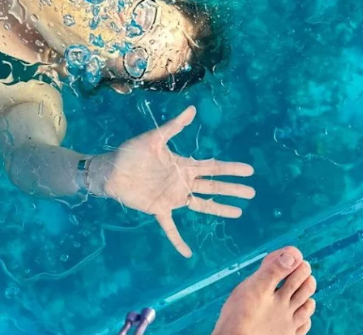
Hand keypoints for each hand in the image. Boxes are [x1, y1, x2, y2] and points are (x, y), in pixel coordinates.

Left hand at [89, 106, 254, 256]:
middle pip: (213, 187)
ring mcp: (172, 197)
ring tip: (238, 213)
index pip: (213, 167)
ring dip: (219, 209)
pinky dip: (178, 241)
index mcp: (183, 165)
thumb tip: (193, 109)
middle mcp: (182, 182)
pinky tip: (188, 253)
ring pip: (201, 205)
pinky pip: (171, 228)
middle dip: (232, 189)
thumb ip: (174, 126)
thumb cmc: (132, 152)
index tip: (249, 170)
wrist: (111, 170)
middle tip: (251, 193)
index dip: (231, 169)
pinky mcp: (158, 209)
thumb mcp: (155, 138)